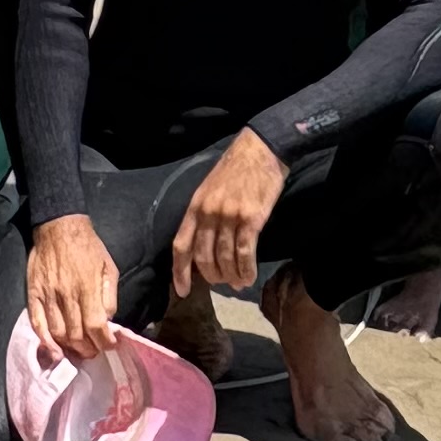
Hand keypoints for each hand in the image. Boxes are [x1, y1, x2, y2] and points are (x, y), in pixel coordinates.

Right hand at [26, 214, 122, 359]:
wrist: (59, 227)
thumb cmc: (88, 247)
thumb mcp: (109, 266)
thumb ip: (109, 295)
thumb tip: (108, 319)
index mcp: (87, 287)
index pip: (95, 325)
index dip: (104, 341)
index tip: (110, 346)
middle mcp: (66, 295)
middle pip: (76, 335)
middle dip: (88, 349)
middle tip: (93, 351)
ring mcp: (47, 296)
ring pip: (57, 333)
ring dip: (69, 348)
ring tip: (78, 352)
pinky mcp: (33, 294)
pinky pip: (37, 323)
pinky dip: (45, 341)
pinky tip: (54, 351)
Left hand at [169, 129, 285, 302]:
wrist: (261, 149)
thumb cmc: (235, 169)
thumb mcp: (209, 189)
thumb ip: (203, 215)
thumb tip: (204, 247)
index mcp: (195, 206)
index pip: (181, 246)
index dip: (180, 272)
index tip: (183, 291)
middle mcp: (209, 213)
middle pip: (203, 257)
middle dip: (212, 277)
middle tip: (222, 283)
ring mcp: (229, 216)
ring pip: (225, 258)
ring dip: (231, 276)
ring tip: (238, 283)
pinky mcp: (251, 218)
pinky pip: (245, 253)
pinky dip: (246, 270)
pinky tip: (249, 277)